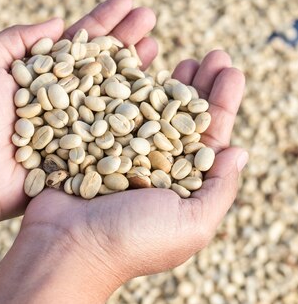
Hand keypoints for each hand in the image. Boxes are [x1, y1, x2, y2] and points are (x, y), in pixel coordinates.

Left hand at [0, 0, 156, 223]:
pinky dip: (137, 111)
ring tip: (157, 43)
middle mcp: (64, 97)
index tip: (127, 1)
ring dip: (136, 66)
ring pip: (114, 91)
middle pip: (101, 62)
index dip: (103, 21)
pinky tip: (157, 92)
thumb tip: (58, 23)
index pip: (79, 41)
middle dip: (126, 37)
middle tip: (150, 15)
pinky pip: (116, 130)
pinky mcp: (86, 153)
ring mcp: (77, 125)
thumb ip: (17, 38)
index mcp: (42, 74)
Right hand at [21, 30, 246, 288]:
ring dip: (166, 79)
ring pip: (150, 106)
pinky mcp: (92, 144)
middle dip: (200, 84)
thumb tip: (238, 151)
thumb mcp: (192, 224)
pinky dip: (125, 84)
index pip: (210, 135)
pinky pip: (113, 107)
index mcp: (183, 184)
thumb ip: (220, 189)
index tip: (230, 70)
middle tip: (212, 55)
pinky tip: (135, 64)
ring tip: (180, 56)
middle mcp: (155, 166)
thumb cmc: (132, 240)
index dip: (223, 101)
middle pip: (183, 115)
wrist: (65, 247)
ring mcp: (122, 152)